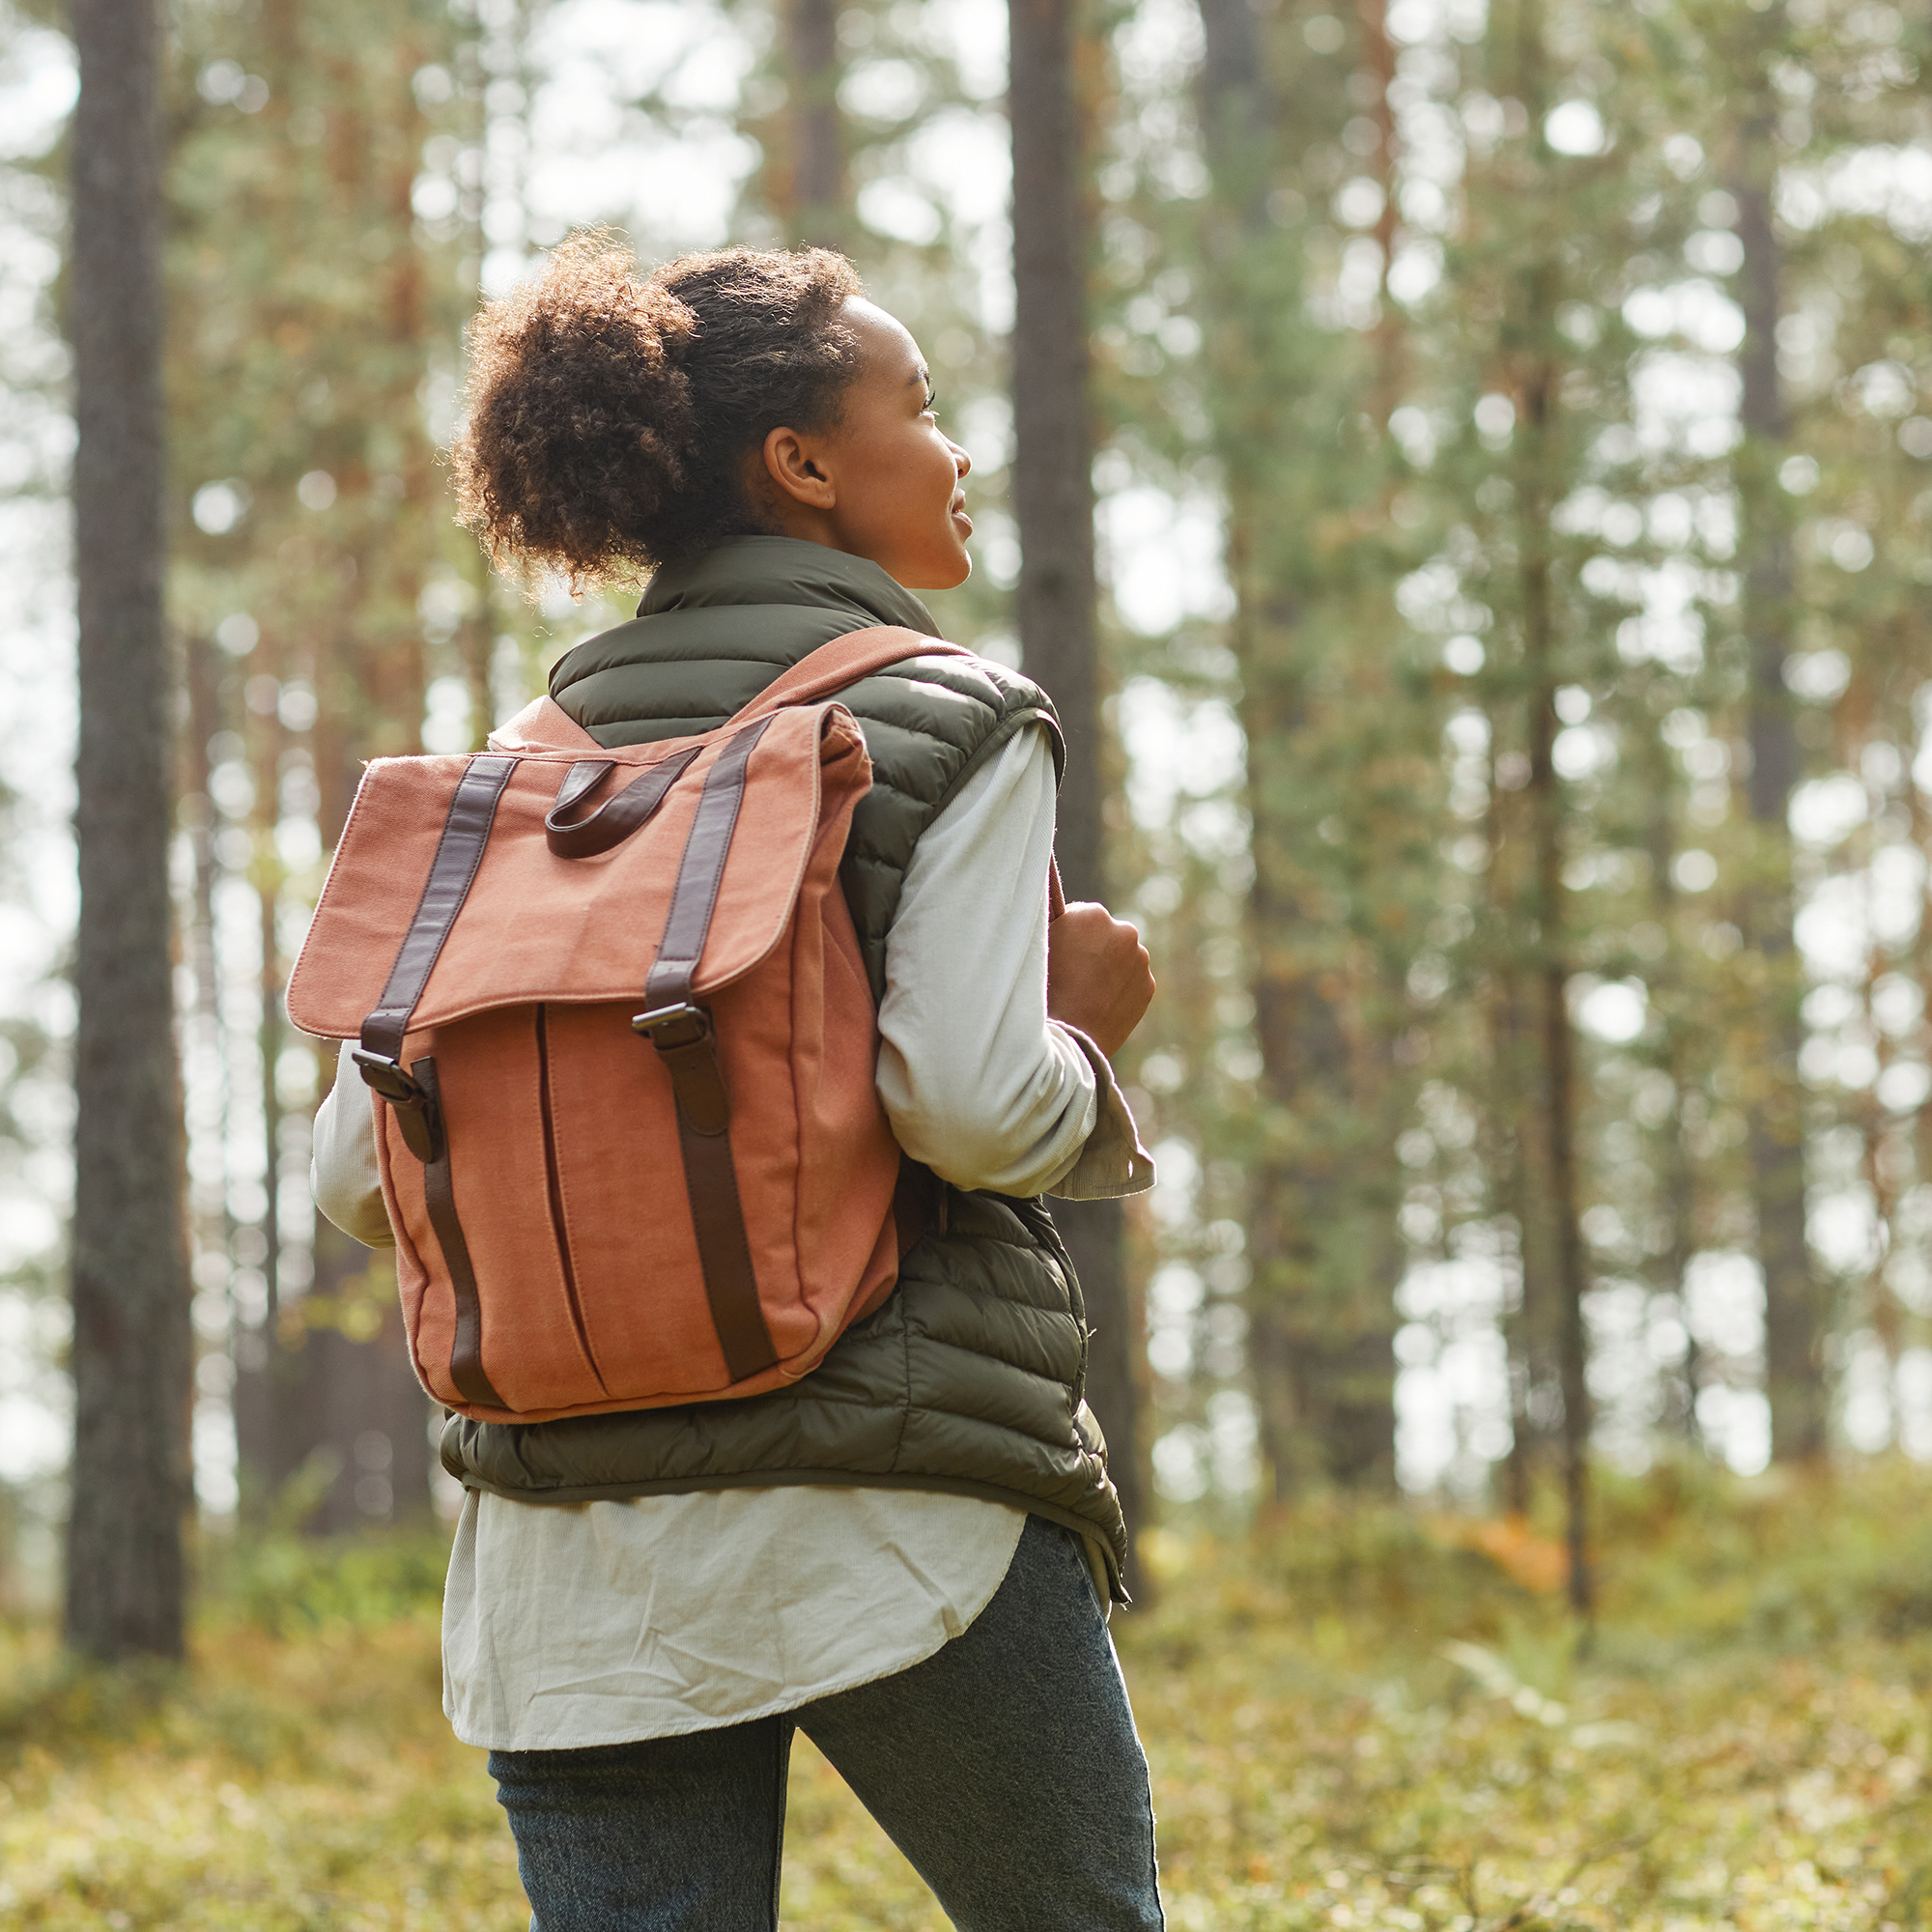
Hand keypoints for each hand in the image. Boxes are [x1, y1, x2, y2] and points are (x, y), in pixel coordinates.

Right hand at [1047, 901, 1154, 1058]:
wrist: (1066, 1038)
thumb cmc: (1042, 990)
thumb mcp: (1039, 946)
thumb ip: (1056, 926)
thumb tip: (1060, 918)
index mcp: (1093, 914)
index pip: (1082, 916)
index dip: (1069, 935)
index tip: (1060, 953)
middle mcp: (1124, 931)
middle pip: (1107, 935)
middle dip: (1094, 949)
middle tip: (1073, 975)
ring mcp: (1140, 960)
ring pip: (1123, 958)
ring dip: (1110, 968)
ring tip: (1086, 994)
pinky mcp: (1148, 986)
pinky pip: (1132, 981)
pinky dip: (1120, 989)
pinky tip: (1100, 1005)